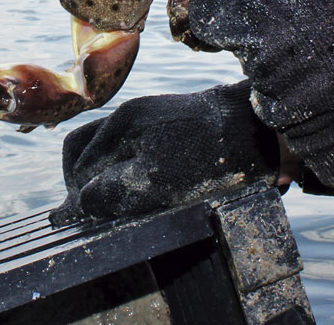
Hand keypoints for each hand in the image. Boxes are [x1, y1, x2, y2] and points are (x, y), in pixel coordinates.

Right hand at [50, 81, 279, 225]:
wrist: (255, 133)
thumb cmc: (207, 158)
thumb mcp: (156, 182)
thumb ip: (113, 192)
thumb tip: (81, 204)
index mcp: (121, 124)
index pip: (79, 162)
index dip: (78, 194)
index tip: (82, 218)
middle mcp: (128, 115)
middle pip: (84, 149)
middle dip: (82, 181)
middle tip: (92, 210)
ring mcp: (145, 117)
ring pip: (105, 148)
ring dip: (101, 175)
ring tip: (111, 201)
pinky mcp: (163, 125)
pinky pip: (126, 146)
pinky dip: (120, 167)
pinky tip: (135, 185)